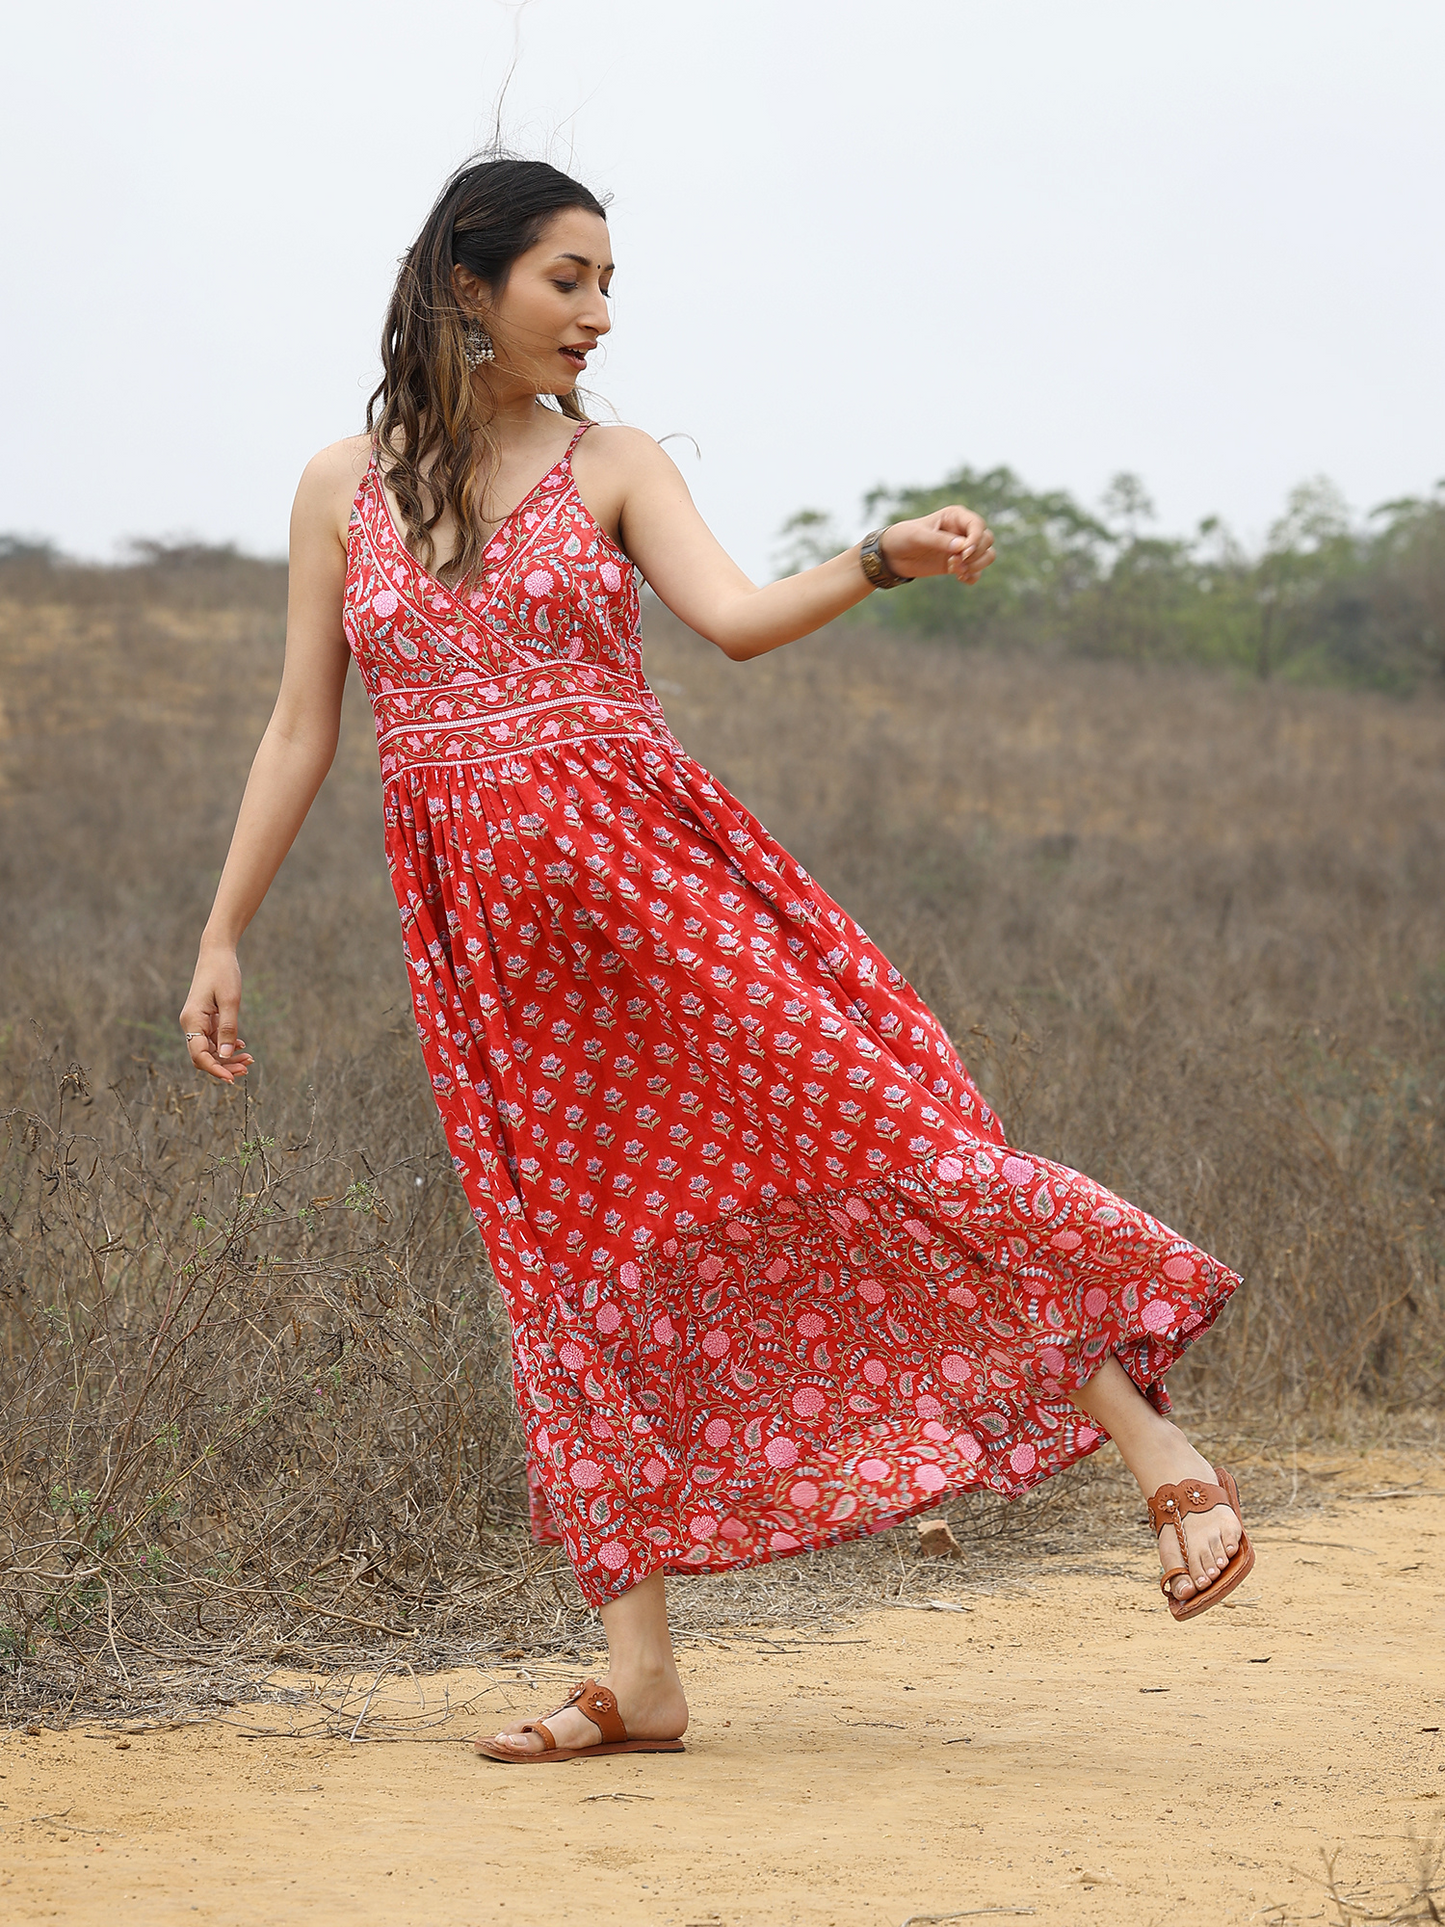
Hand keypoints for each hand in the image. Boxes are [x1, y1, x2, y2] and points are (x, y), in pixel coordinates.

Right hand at [179, 945, 253, 1084]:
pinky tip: (242, 1047)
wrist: (217, 952)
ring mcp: (197, 1022)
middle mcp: (191, 1024)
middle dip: (224, 1066)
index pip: (200, 1056)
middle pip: (204, 1056)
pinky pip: (213, 1039)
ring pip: (210, 1049)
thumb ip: (228, 1028)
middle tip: (247, 1068)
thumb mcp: (230, 1001)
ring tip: (249, 1060)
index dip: (216, 1069)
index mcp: (192, 1021)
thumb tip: (226, 1055)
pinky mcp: (205, 1018)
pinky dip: (227, 1045)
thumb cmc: (223, 972)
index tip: (232, 1079)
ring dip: (227, 1057)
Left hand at [878, 506, 995, 585]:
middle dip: (976, 554)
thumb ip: (939, 541)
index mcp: (955, 516)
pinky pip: (977, 570)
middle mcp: (962, 530)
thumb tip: (962, 547)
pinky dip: (973, 576)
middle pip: (987, 540)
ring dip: (976, 566)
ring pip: (987, 555)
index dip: (976, 540)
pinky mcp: (958, 563)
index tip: (964, 553)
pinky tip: (959, 578)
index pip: (978, 525)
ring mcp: (962, 548)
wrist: (892, 555)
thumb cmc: (903, 538)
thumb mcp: (918, 536)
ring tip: (956, 571)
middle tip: (953, 563)